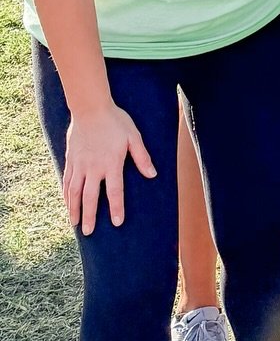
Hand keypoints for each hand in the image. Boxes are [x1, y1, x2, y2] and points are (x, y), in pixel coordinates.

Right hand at [63, 104, 155, 234]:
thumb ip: (142, 157)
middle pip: (90, 197)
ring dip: (74, 208)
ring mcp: (80, 164)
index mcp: (111, 163)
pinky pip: (67, 180)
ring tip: (75, 224)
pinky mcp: (71, 159)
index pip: (115, 191)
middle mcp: (93, 167)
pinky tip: (66, 203)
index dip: (116, 208)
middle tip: (88, 232)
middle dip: (90, 216)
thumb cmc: (115, 121)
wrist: (90, 108)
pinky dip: (66, 194)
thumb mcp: (134, 137)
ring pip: (74, 191)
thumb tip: (153, 175)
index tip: (116, 222)